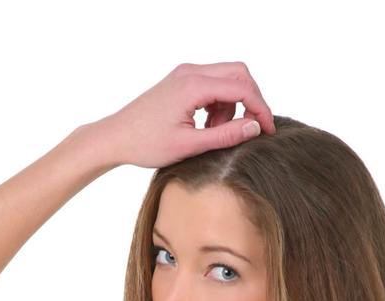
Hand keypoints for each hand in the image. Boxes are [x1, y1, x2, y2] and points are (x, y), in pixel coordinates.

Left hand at [100, 62, 274, 168]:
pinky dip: (219, 104)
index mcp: (193, 85)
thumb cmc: (146, 144)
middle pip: (239, 74)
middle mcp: (191, 71)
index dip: (261, 109)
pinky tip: (207, 125)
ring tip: (216, 131)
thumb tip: (255, 128)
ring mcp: (186, 73)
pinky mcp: (182, 81)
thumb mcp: (190, 146)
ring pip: (227, 79)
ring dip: (233, 105)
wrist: (116, 136)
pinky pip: (213, 85)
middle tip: (249, 129)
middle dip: (251, 101)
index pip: (243, 88)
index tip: (268, 131)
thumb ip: (225, 136)